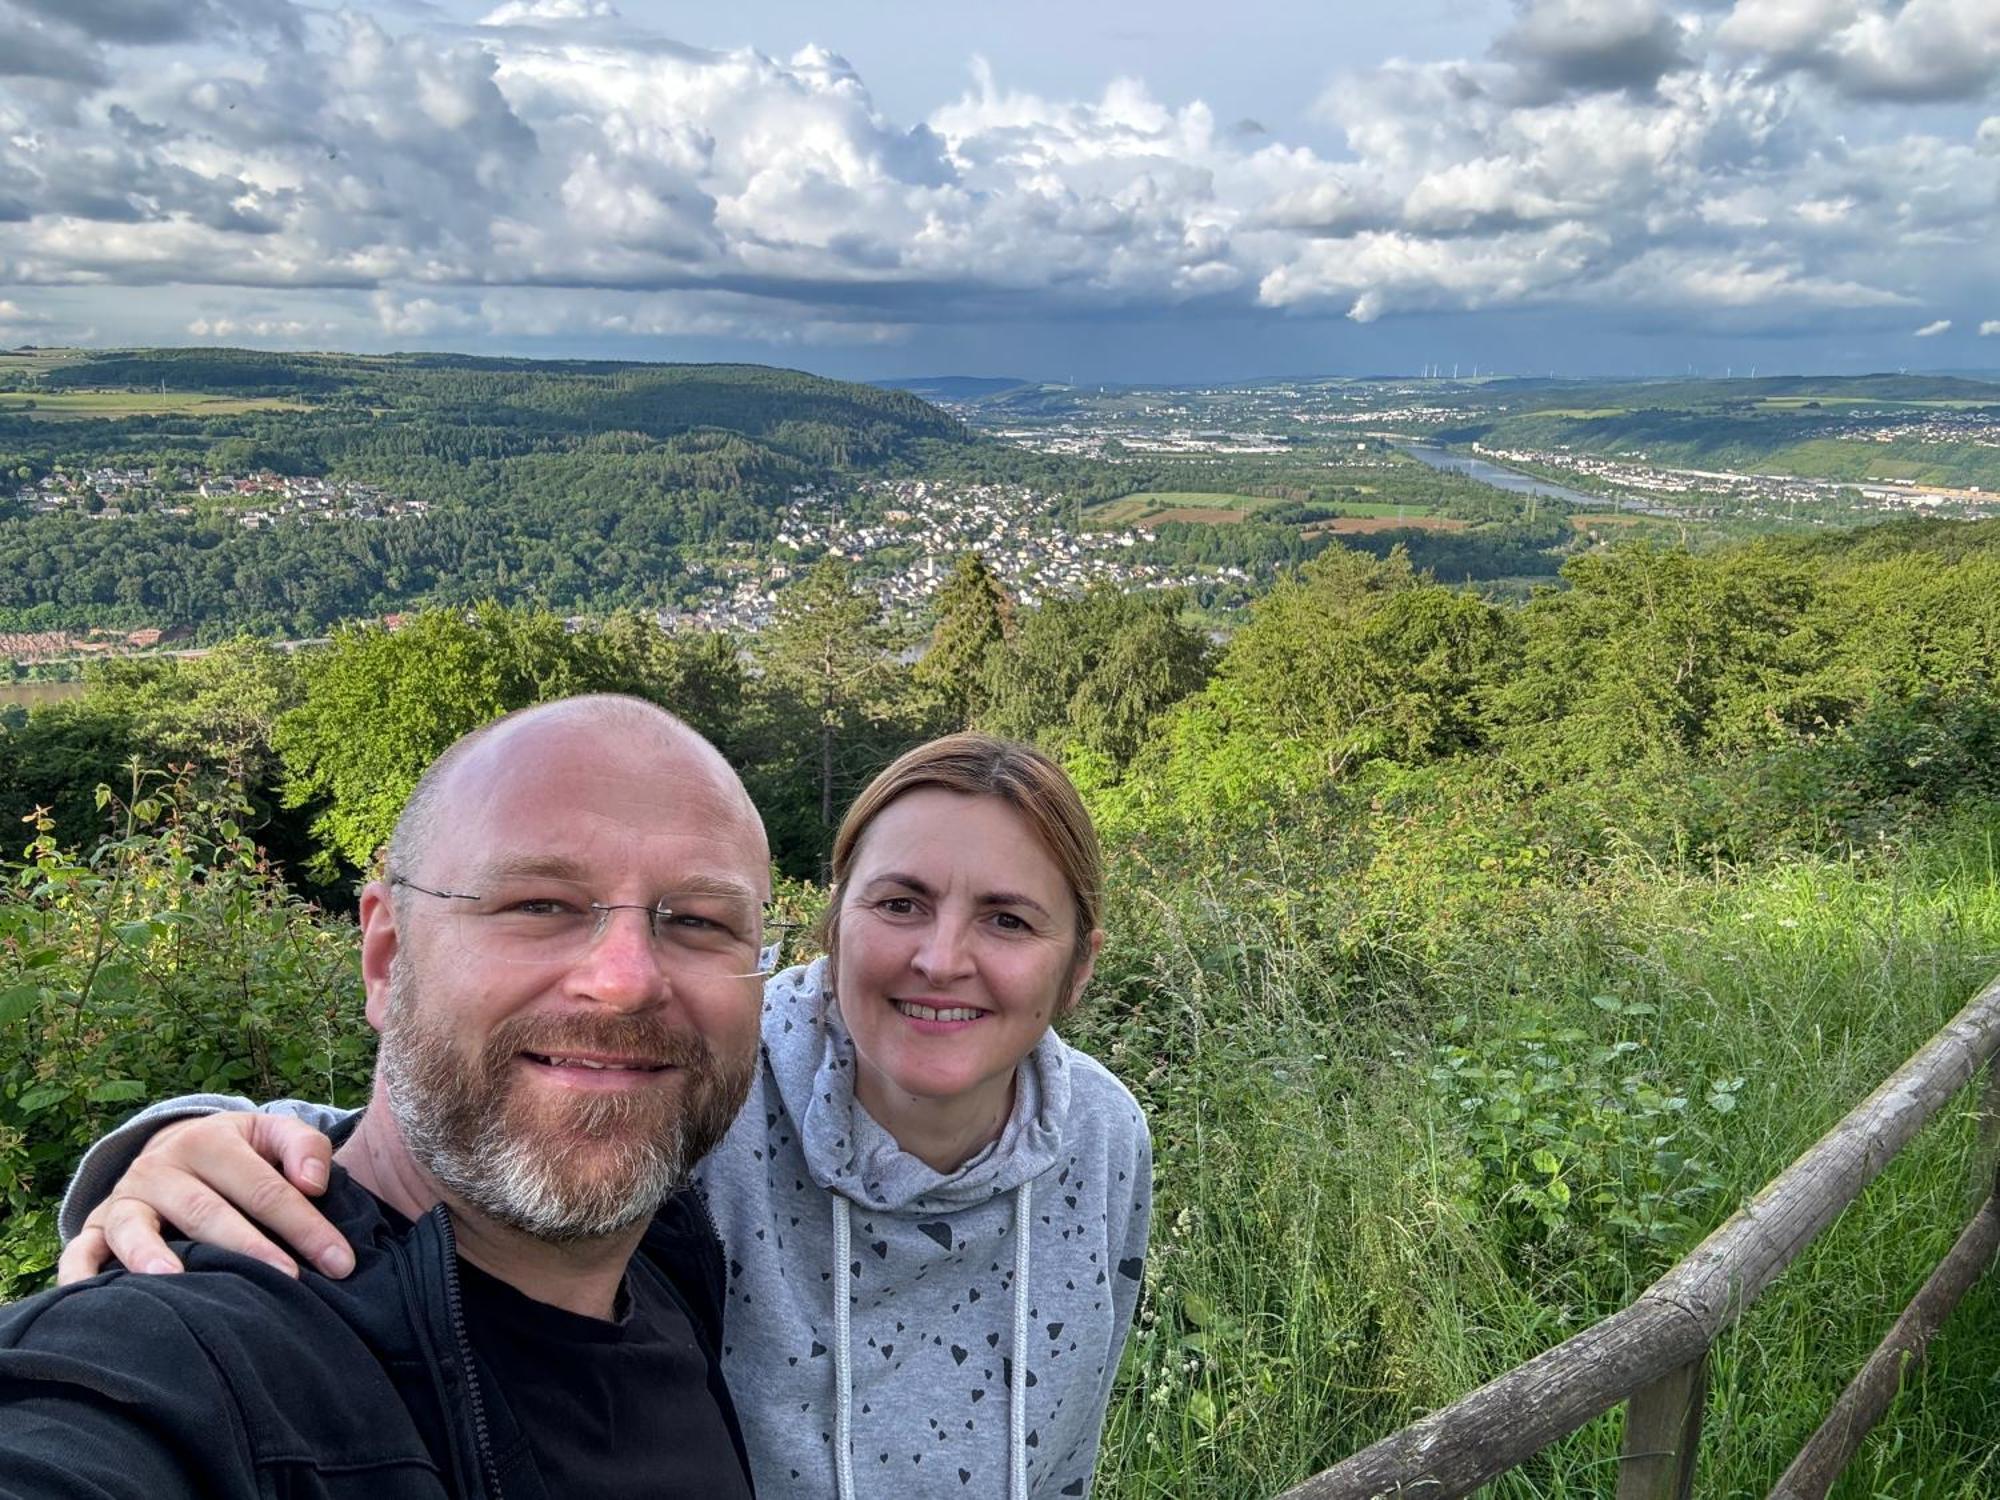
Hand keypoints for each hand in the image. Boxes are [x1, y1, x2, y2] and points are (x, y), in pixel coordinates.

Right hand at [56, 1112, 353, 1283]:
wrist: (175, 1146)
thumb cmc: (239, 1152)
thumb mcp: (272, 1134)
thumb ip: (304, 1148)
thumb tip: (313, 1184)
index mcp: (212, 1140)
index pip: (266, 1188)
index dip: (306, 1225)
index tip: (340, 1263)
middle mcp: (162, 1166)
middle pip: (207, 1210)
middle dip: (249, 1247)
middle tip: (287, 1282)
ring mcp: (126, 1197)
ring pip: (137, 1228)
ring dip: (151, 1255)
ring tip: (175, 1282)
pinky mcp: (97, 1225)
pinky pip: (79, 1251)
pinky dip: (80, 1274)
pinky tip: (91, 1299)